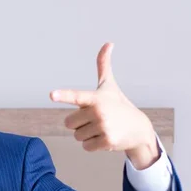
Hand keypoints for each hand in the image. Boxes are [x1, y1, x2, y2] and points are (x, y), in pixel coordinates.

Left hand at [50, 43, 158, 169]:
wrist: (138, 128)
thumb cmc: (119, 105)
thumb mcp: (109, 86)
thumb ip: (103, 66)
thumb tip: (109, 43)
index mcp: (96, 97)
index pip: (76, 96)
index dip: (63, 95)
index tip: (52, 94)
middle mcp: (99, 111)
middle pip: (69, 123)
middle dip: (79, 124)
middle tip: (95, 120)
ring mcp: (104, 126)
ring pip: (77, 136)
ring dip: (86, 135)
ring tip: (102, 128)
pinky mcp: (107, 141)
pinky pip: (85, 146)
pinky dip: (92, 145)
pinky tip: (105, 138)